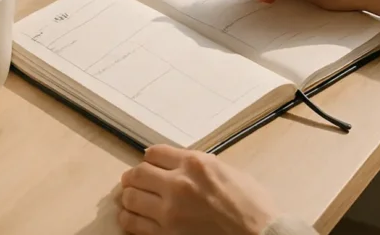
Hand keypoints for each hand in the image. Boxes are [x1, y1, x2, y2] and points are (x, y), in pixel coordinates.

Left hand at [119, 145, 278, 234]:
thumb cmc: (252, 205)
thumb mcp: (228, 171)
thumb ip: (202, 166)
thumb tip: (184, 165)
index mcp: (195, 163)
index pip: (155, 153)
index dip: (150, 157)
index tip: (149, 162)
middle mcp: (178, 183)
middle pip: (138, 173)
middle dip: (132, 176)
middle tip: (131, 180)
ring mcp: (169, 211)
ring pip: (130, 198)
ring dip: (127, 196)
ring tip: (129, 198)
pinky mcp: (166, 234)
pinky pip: (134, 223)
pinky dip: (127, 218)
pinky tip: (129, 216)